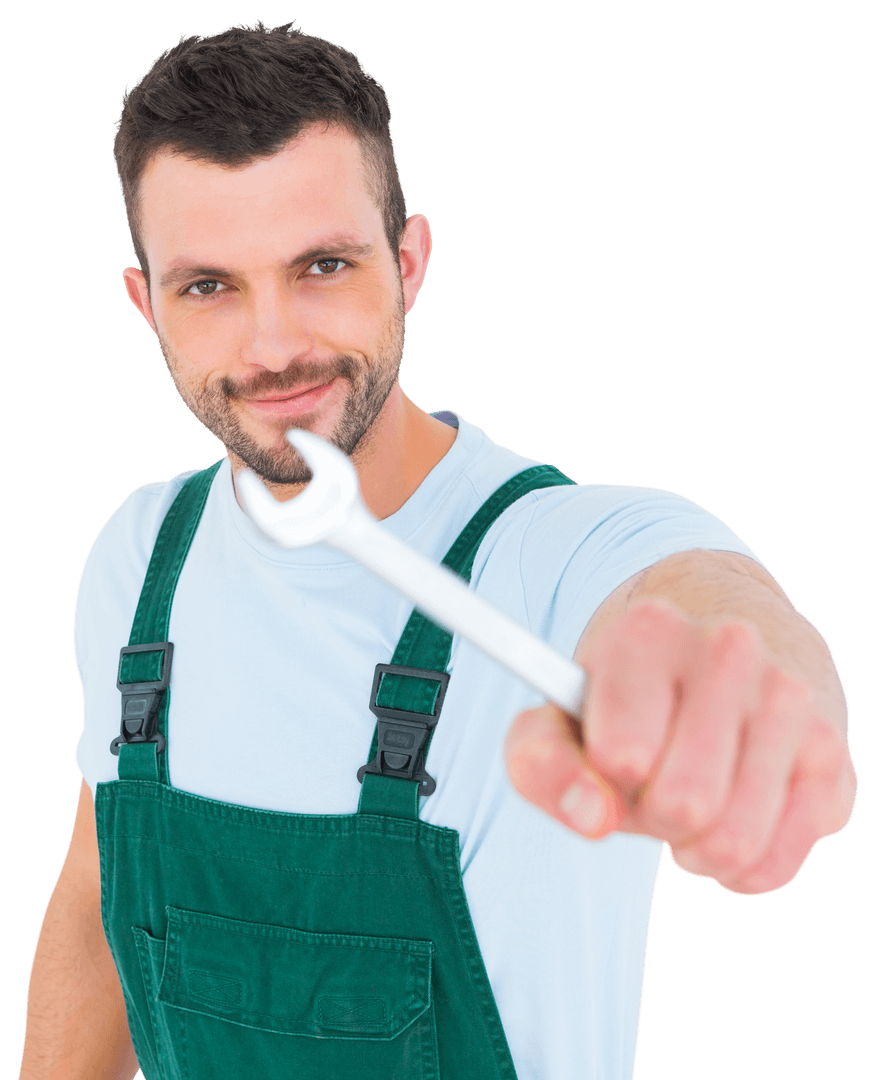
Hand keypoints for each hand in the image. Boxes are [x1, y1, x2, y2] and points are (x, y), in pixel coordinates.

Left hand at [505, 599, 856, 893]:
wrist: (721, 645)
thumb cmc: (630, 695)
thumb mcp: (562, 714)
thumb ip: (542, 764)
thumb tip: (593, 819)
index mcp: (650, 633)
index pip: (620, 755)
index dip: (602, 778)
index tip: (613, 754)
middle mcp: (730, 651)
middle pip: (682, 804)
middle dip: (653, 817)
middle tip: (653, 782)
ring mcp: (790, 699)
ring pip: (733, 842)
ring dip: (695, 849)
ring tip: (690, 800)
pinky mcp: (831, 754)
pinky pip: (775, 865)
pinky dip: (741, 867)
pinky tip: (731, 818)